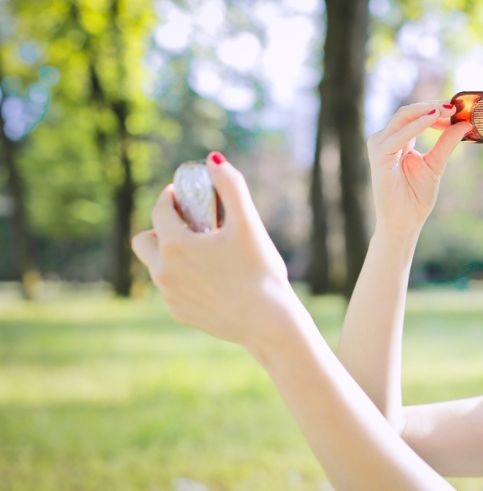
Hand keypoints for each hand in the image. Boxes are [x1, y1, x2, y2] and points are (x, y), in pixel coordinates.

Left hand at [131, 152, 292, 345]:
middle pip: (144, 240)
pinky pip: (172, 289)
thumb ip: (231, 187)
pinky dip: (185, 278)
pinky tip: (211, 278)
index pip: (160, 210)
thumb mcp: (248, 224)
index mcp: (176, 245)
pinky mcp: (180, 313)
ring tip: (202, 251)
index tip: (182, 194)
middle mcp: (164, 271)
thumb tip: (214, 160)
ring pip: (158, 266)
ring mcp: (170, 295)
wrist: (268, 321)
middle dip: (161, 229)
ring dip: (172, 254)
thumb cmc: (260, 271)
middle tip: (189, 226)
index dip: (170, 197)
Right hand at [367, 101, 472, 236]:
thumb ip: (446, 143)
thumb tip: (466, 123)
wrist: (403, 223)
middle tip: (456, 106)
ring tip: (449, 110)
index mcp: (398, 141)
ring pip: (402, 117)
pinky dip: (418, 126)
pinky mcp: (379, 156)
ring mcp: (380, 147)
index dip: (436, 110)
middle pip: (408, 112)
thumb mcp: (435, 165)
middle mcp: (386, 140)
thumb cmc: (415, 198)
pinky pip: (399, 135)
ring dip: (426, 111)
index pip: (415, 116)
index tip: (459, 109)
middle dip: (433, 107)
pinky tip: (435, 120)